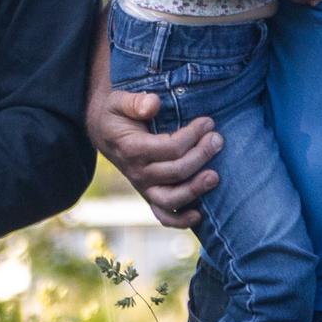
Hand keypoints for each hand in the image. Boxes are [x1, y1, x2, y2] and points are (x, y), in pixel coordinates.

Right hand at [90, 84, 218, 227]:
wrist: (104, 132)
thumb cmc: (117, 114)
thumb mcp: (119, 100)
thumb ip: (135, 102)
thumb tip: (154, 104)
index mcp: (131, 149)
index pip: (169, 148)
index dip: (192, 135)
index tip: (207, 122)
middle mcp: (137, 173)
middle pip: (176, 171)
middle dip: (201, 155)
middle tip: (217, 139)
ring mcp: (144, 188)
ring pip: (172, 199)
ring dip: (195, 189)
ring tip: (215, 176)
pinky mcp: (149, 196)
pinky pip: (164, 216)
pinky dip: (181, 221)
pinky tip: (199, 215)